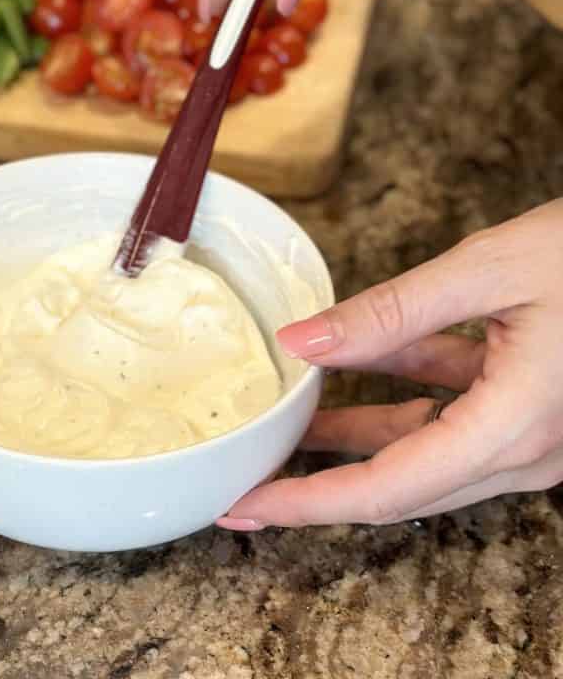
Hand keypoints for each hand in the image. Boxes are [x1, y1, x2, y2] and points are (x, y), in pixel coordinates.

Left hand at [217, 199, 562, 528]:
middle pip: (400, 483)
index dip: (308, 504)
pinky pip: (453, 409)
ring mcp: (533, 431)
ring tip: (289, 419)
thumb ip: (390, 312)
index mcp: (513, 429)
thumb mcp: (489, 270)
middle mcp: (525, 448)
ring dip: (355, 433)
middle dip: (320, 480)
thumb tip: (301, 344)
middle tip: (252, 476)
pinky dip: (401, 388)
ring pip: (423, 447)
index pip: (387, 489)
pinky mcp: (534, 404)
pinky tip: (355, 362)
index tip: (245, 509)